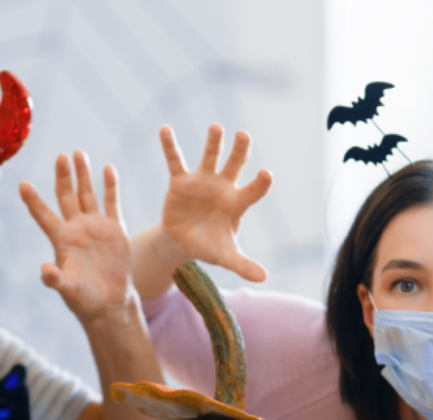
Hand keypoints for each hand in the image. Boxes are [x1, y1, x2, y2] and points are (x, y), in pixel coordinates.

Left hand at [20, 152, 132, 325]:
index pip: (43, 215)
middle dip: (63, 176)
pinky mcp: (114, 229)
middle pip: (66, 197)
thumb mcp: (68, 290)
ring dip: (83, 175)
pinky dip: (110, 186)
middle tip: (61, 156)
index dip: (33, 201)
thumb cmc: (84, 300)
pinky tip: (107, 168)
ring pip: (87, 194)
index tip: (22, 184)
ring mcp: (95, 227)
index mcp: (61, 240)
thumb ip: (56, 279)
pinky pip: (111, 202)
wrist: (110, 304)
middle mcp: (76, 229)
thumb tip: (44, 270)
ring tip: (78, 153)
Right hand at [158, 124, 272, 281]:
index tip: (267, 174)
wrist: (183, 242)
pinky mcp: (180, 181)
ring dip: (213, 142)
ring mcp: (202, 181)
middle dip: (240, 150)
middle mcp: (222, 187)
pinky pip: (175, 161)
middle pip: (235, 165)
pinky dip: (169, 145)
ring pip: (210, 157)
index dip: (259, 184)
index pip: (251, 191)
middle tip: (244, 135)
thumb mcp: (225, 257)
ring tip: (216, 128)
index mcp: (236, 204)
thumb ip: (243, 265)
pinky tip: (165, 129)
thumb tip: (264, 278)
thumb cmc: (209, 247)